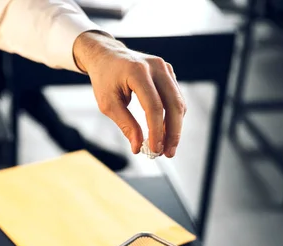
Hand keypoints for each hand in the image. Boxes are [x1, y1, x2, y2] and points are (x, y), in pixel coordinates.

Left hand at [73, 31, 185, 156]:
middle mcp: (156, 67)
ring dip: (174, 127)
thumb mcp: (108, 104)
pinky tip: (165, 132)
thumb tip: (138, 147)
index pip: (153, 106)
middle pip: (173, 104)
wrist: (107, 55)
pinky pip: (175, 98)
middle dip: (173, 132)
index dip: (156, 131)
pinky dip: (172, 117)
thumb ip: (125, 124)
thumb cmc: (104, 80)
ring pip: (178, 102)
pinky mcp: (168, 72)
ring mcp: (165, 68)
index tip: (154, 150)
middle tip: (168, 153)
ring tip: (166, 147)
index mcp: (138, 72)